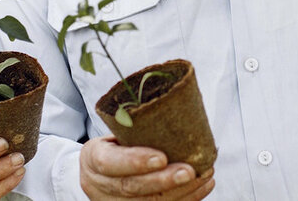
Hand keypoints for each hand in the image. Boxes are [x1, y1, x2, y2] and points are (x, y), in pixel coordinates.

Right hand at [80, 136, 214, 199]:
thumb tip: (175, 106)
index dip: (136, 162)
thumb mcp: (113, 133)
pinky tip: (203, 186)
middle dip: (163, 180)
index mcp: (93, 158)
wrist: (95, 173)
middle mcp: (100, 185)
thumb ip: (134, 128)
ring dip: (181, 192)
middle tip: (189, 171)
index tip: (162, 157)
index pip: (110, 163)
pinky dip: (185, 199)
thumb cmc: (112, 145)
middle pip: (131, 187)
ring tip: (204, 175)